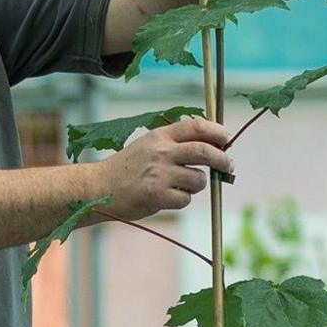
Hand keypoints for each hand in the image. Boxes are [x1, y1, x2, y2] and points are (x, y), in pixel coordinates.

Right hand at [93, 116, 232, 221]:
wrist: (99, 187)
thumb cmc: (127, 168)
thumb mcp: (148, 145)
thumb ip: (175, 143)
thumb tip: (212, 146)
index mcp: (160, 136)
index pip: (196, 127)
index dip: (217, 132)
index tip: (227, 140)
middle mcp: (162, 152)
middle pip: (205, 152)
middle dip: (223, 160)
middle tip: (228, 166)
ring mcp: (160, 174)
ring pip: (199, 179)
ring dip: (197, 185)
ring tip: (182, 185)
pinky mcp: (157, 195)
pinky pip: (186, 199)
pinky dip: (182, 200)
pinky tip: (167, 197)